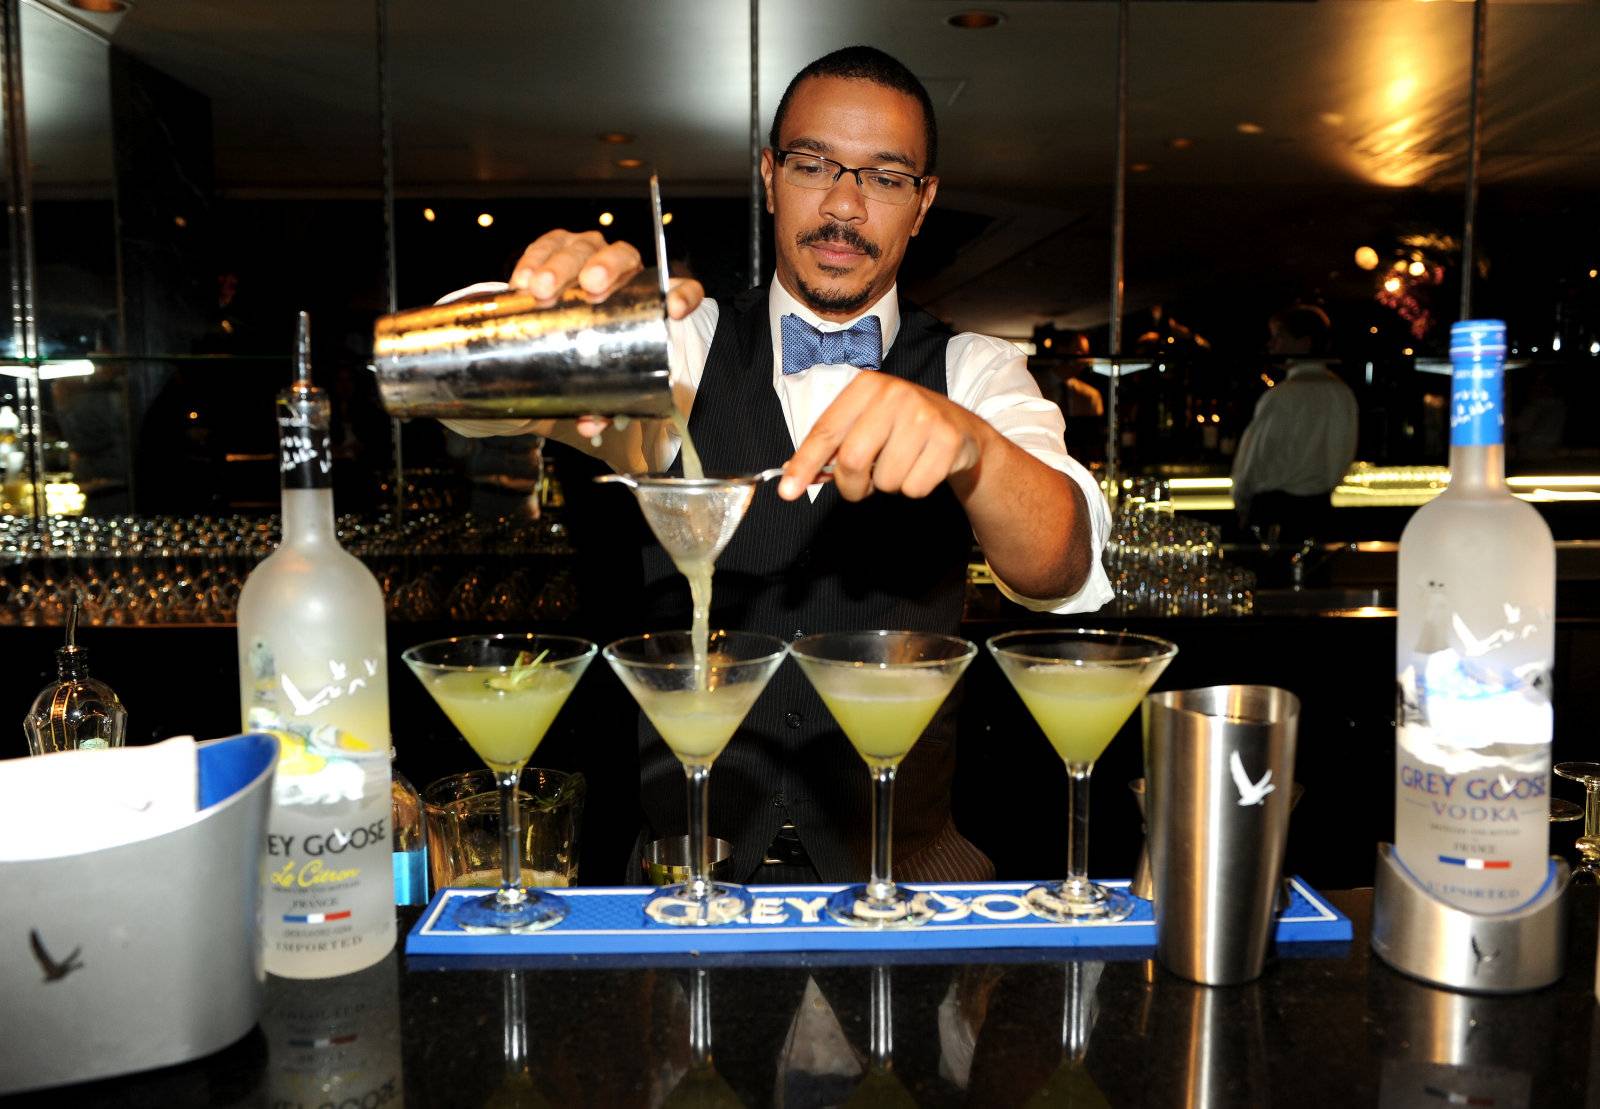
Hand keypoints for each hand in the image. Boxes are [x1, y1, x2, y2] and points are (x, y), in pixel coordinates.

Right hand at [508, 229, 704, 436]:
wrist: (555, 328)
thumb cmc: (589, 354)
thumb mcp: (601, 379)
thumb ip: (602, 402)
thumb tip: (590, 425)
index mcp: (649, 301)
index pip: (681, 289)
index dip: (682, 295)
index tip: (674, 310)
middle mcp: (624, 272)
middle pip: (624, 257)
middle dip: (606, 268)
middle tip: (589, 287)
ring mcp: (591, 254)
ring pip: (583, 246)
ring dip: (562, 265)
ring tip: (540, 289)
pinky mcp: (560, 246)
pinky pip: (550, 243)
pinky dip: (535, 257)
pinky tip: (522, 280)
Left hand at [779, 373, 985, 501]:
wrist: (961, 428)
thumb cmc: (902, 428)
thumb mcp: (865, 425)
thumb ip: (831, 448)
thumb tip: (793, 474)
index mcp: (866, 387)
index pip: (825, 431)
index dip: (804, 464)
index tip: (787, 491)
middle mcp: (894, 394)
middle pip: (852, 460)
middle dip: (851, 486)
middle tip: (860, 487)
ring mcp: (924, 415)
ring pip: (885, 480)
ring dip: (888, 486)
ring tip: (902, 464)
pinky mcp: (948, 440)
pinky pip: (915, 488)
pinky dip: (915, 488)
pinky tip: (924, 466)